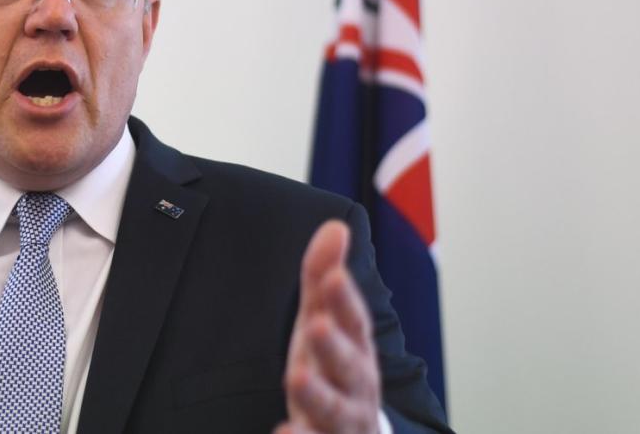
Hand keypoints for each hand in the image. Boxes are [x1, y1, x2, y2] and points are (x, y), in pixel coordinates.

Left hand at [275, 221, 380, 433]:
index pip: (354, 319)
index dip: (344, 299)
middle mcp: (355, 384)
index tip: (331, 277)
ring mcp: (343, 419)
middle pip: (348, 365)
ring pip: (335, 410)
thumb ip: (323, 276)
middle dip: (335, 346)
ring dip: (319, 395)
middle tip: (317, 326)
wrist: (356, 431)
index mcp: (356, 347)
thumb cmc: (335, 366)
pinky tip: (283, 432)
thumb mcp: (325, 319)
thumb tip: (336, 227)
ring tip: (297, 378)